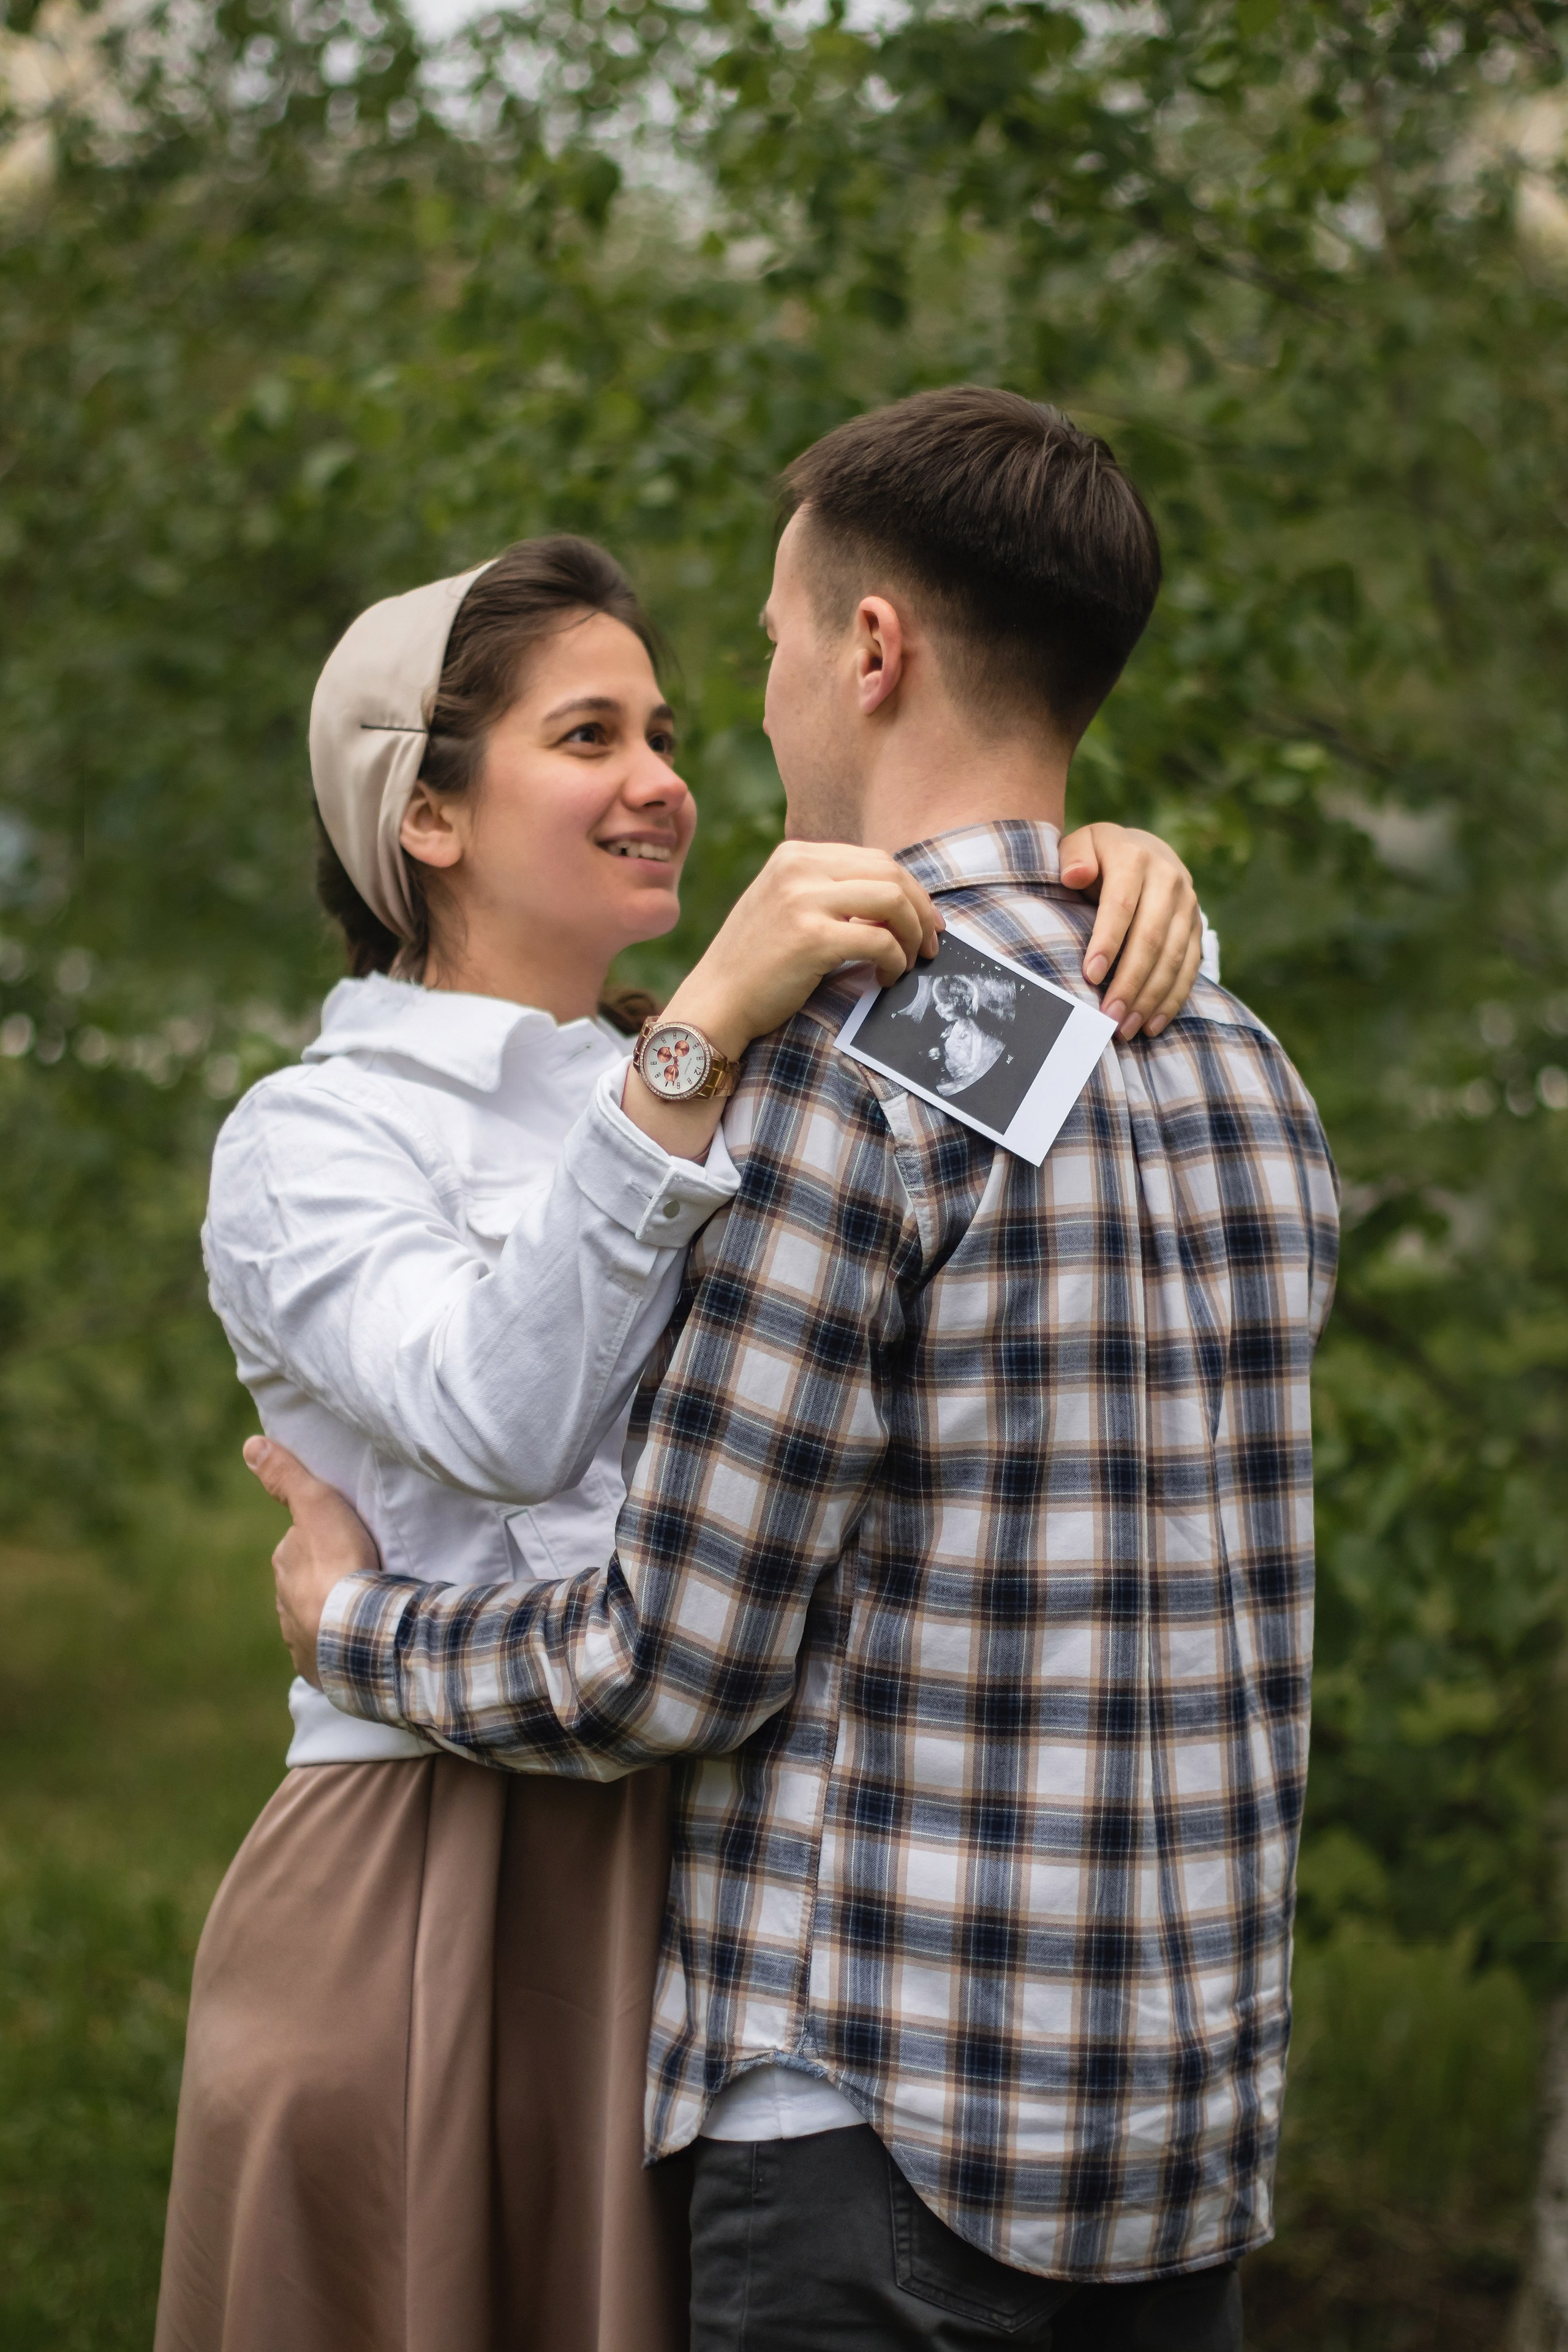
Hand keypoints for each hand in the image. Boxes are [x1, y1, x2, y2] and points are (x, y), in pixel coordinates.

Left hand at [243, 1435, 380, 1685]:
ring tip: (362, 1608)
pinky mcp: (318, 1667)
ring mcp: (300, 1637)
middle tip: (358, 1573)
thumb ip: (287, 1477)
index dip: (321, 1540)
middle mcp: (284, 1602)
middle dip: (325, 1577)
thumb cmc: (340, 1562)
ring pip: (314, 1616)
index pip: (299, 1545)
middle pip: (306, 1582)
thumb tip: (250, 1445)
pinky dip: (338, 1643)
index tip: (346, 1541)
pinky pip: (327, 1651)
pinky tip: (355, 1640)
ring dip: (332, 1611)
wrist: (357, 1632)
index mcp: (285, 1564)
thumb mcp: (317, 1505)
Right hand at [619, 841, 941, 1160]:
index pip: (874, 859)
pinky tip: (888, 978)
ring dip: (913, 933)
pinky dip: (895, 961)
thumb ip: (828, 892)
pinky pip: (878, 941)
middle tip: (930, 944)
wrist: (715, 1003)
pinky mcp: (810, 937)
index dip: (910, 891)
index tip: (924, 921)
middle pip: (890, 872)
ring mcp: (802, 899)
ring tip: (912, 962)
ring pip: (891, 900)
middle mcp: (797, 867)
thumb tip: (893, 901)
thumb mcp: (787, 906)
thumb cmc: (755, 965)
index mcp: (794, 854)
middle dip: (921, 909)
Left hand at [1058, 822, 1202, 1038]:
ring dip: (1150, 997)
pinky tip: (1152, 1024)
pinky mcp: (1197, 928)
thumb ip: (1074, 857)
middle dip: (1129, 981)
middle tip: (1109, 1016)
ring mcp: (1188, 905)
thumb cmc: (1098, 856)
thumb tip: (1076, 875)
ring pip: (1173, 958)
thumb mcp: (1082, 845)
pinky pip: (1189, 968)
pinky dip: (1172, 999)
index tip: (1089, 976)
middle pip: (1151, 938)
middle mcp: (1169, 880)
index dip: (1107, 941)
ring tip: (1126, 1028)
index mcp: (1135, 858)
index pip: (1122, 905)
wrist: (1143, 850)